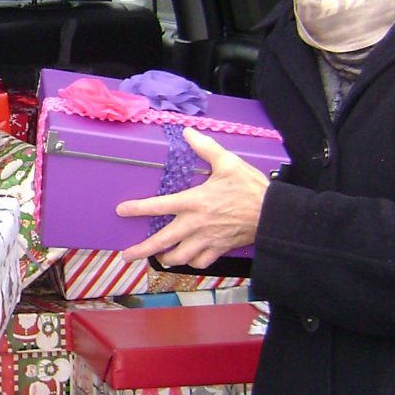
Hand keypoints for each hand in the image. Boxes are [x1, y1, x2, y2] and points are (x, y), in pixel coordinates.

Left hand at [114, 127, 267, 268]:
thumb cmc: (250, 188)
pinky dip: (191, 262)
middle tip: (126, 255)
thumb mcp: (228, 162)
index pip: (159, 206)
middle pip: (162, 241)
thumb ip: (206, 148)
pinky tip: (188, 258)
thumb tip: (188, 132)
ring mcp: (207, 239)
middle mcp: (196, 224)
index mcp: (194, 201)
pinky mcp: (219, 249)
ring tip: (158, 257)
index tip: (121, 210)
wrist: (272, 214)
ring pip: (179, 257)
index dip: (137, 208)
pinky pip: (200, 262)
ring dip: (166, 258)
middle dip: (141, 250)